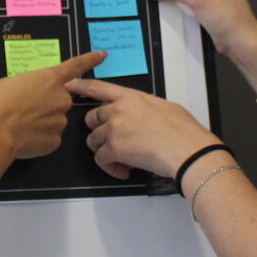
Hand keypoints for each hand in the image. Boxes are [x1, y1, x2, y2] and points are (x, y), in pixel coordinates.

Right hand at [0, 51, 106, 159]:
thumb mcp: (9, 83)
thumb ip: (27, 85)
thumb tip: (29, 93)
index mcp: (49, 78)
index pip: (76, 66)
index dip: (90, 59)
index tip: (102, 55)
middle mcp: (61, 98)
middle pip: (59, 100)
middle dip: (46, 104)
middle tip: (24, 109)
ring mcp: (60, 120)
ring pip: (54, 120)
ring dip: (41, 122)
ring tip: (20, 124)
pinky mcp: (55, 141)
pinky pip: (49, 137)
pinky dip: (38, 138)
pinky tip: (24, 137)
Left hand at [68, 78, 218, 180]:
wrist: (187, 149)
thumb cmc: (183, 130)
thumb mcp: (163, 107)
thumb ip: (144, 108)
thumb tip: (143, 116)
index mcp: (131, 97)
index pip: (99, 87)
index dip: (81, 86)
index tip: (69, 85)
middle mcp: (118, 110)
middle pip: (92, 118)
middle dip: (99, 131)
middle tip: (113, 142)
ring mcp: (114, 129)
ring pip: (94, 141)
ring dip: (106, 153)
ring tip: (123, 161)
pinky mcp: (114, 148)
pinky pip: (101, 159)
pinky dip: (111, 168)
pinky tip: (124, 171)